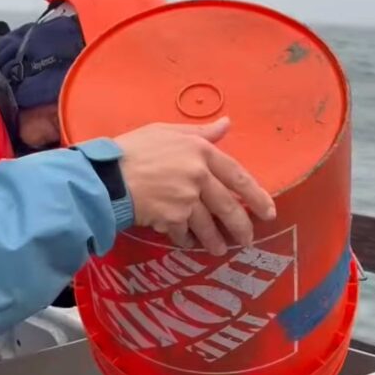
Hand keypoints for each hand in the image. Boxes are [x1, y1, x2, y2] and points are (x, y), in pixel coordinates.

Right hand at [113, 117, 275, 254]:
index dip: (257, 196)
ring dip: (215, 241)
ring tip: (218, 250)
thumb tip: (226, 124)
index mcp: (201, 151)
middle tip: (247, 240)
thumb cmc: (133, 149)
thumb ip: (200, 132)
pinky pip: (184, 234)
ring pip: (209, 225)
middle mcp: (199, 176)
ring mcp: (186, 199)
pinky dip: (187, 240)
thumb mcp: (166, 131)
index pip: (238, 176)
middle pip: (228, 206)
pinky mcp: (171, 218)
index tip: (268, 212)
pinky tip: (188, 244)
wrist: (106, 175)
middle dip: (241, 227)